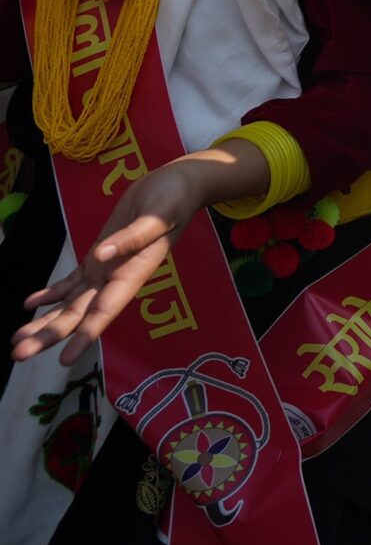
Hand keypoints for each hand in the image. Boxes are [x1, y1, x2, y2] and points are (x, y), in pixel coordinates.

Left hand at [14, 158, 221, 364]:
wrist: (178, 185)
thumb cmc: (173, 199)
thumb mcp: (159, 216)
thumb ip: (132, 236)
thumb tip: (100, 255)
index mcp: (134, 272)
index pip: (106, 309)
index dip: (86, 334)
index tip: (66, 358)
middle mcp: (116, 278)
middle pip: (79, 314)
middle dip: (50, 335)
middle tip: (19, 354)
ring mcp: (106, 269)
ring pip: (71, 303)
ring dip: (45, 321)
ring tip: (17, 340)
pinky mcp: (98, 256)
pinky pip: (72, 282)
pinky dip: (51, 293)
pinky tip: (30, 303)